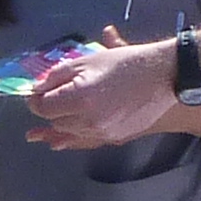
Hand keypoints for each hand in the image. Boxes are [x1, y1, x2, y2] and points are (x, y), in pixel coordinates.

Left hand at [23, 25, 176, 149]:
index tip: (36, 93)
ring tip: (59, 115)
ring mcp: (103, 133)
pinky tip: (64, 138)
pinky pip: (88, 140)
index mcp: (79, 98)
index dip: (36, 99)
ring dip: (65, 121)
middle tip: (52, 97)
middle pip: (56, 121)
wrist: (163, 78)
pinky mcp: (115, 139)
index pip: (43, 107)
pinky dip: (77, 134)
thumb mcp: (87, 60)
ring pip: (71, 132)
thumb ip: (57, 75)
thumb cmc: (125, 63)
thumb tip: (38, 88)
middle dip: (52, 109)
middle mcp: (88, 121)